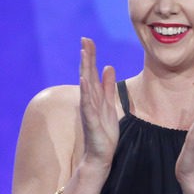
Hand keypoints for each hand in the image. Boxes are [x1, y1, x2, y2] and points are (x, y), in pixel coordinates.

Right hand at [79, 37, 119, 165]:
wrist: (101, 154)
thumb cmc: (104, 130)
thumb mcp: (109, 104)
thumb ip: (108, 86)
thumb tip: (108, 67)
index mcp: (95, 96)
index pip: (91, 72)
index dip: (90, 56)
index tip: (88, 40)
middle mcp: (89, 100)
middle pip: (87, 74)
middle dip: (87, 57)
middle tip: (85, 40)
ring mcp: (89, 109)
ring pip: (86, 86)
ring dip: (85, 69)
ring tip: (84, 54)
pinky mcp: (91, 120)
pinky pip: (88, 104)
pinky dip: (86, 92)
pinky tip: (84, 80)